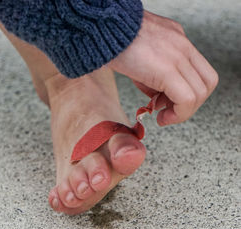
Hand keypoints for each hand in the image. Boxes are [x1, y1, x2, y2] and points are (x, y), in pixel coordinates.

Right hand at [109, 11, 218, 125]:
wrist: (104, 28)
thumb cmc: (116, 41)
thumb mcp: (141, 58)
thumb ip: (154, 78)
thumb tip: (158, 99)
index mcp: (178, 42)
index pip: (200, 73)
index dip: (191, 94)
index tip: (171, 104)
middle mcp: (183, 46)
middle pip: (206, 84)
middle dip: (189, 105)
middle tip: (169, 112)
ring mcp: (178, 55)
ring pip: (199, 93)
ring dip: (182, 112)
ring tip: (163, 116)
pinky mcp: (168, 68)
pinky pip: (185, 98)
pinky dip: (177, 114)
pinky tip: (160, 117)